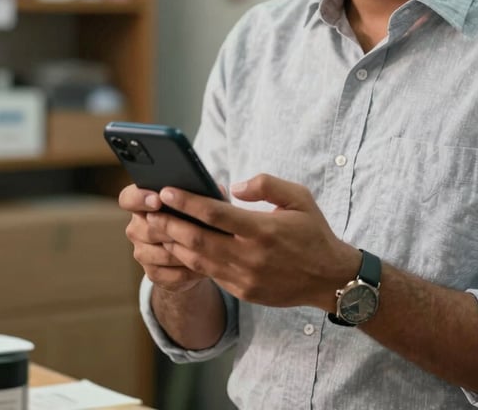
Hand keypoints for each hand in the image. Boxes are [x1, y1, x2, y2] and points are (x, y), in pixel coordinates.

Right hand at [118, 183, 207, 293]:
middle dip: (172, 228)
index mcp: (142, 203)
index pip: (128, 198)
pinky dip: (189, 270)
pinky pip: (170, 274)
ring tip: (207, 248)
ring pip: (161, 253)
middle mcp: (136, 227)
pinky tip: (205, 265)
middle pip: (147, 228)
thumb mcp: (201, 202)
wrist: (193, 252)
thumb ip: (205, 193)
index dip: (140, 198)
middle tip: (194, 227)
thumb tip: (218, 190)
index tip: (159, 200)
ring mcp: (141, 252)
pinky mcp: (152, 274)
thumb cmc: (196, 217)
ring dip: (185, 251)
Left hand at [155, 174, 360, 310]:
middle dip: (169, 224)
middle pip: (197, 240)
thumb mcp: (300, 198)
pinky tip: (179, 248)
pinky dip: (190, 261)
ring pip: (198, 261)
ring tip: (156, 228)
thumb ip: (267, 185)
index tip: (166, 190)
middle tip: (149, 211)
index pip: (214, 213)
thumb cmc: (313, 232)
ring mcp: (245, 277)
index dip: (186, 201)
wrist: (329, 277)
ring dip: (173, 244)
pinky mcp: (243, 291)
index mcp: (262, 229)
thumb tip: (235, 187)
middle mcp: (250, 255)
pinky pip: (210, 274)